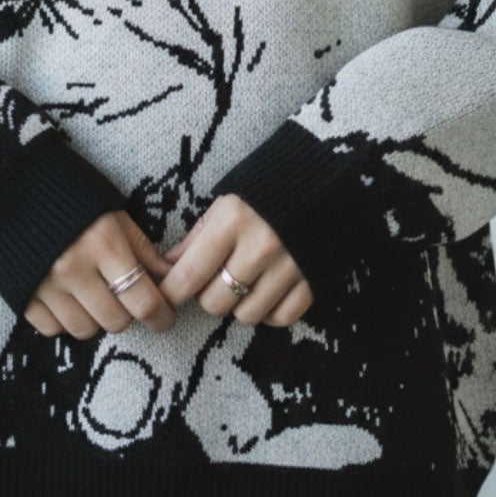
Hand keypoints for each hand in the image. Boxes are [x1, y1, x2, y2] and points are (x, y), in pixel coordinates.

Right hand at [24, 208, 177, 338]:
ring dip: (95, 318)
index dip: (162, 316)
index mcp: (103, 243)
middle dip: (127, 313)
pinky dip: (64, 319)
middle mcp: (74, 269)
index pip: (144, 301)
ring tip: (93, 293)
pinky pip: (53, 329)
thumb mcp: (113, 213)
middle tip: (126, 298)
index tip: (165, 316)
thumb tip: (169, 278)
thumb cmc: (71, 194)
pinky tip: (66, 296)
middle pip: (116, 321)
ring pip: (85, 330)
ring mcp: (45, 286)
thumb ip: (142, 249)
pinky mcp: (21, 297)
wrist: (10, 185)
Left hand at [153, 194, 314, 327]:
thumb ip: (199, 235)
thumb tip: (169, 265)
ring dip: (239, 304)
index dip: (171, 292)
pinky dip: (270, 312)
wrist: (328, 178)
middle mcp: (260, 246)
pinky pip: (281, 318)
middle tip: (213, 280)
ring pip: (246, 315)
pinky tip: (268, 292)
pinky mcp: (313, 281)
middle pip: (215, 303)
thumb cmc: (268, 187)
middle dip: (207, 296)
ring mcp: (289, 267)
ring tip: (243, 282)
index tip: (167, 295)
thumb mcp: (228, 200)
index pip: (189, 275)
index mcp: (233, 220)